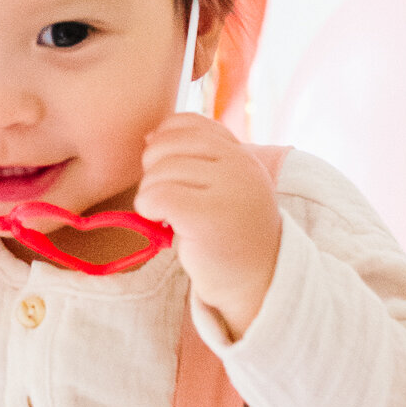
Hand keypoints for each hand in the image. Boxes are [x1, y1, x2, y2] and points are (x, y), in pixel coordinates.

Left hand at [136, 114, 281, 339]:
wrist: (257, 284)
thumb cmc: (232, 237)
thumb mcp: (224, 187)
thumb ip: (197, 159)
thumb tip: (150, 136)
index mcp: (241, 154)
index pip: (188, 122)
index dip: (166, 142)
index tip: (170, 174)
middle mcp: (239, 165)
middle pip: (167, 145)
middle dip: (154, 171)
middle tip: (168, 201)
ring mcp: (227, 188)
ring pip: (157, 172)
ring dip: (151, 195)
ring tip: (171, 217)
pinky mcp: (207, 216)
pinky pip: (155, 195)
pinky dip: (148, 209)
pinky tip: (164, 224)